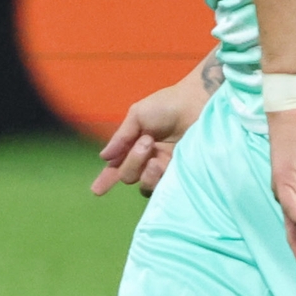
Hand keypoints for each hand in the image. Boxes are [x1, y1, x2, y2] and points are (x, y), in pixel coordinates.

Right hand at [89, 72, 208, 196]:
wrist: (197, 103)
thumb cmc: (167, 105)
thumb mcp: (137, 115)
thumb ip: (121, 137)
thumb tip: (104, 158)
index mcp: (134, 145)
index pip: (117, 165)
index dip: (106, 179)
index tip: (97, 191)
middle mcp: (147, 159)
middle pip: (127, 176)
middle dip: (132, 162)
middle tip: (147, 142)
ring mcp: (164, 168)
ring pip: (144, 185)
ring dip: (145, 173)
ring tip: (157, 158)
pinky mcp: (181, 173)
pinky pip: (163, 187)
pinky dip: (158, 178)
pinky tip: (164, 165)